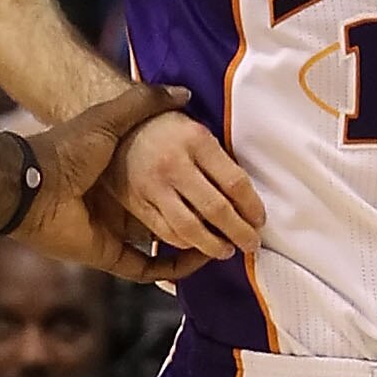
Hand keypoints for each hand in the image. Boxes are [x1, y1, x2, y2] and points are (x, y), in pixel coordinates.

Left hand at [18, 87, 260, 279]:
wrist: (31, 181)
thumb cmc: (68, 147)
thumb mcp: (111, 117)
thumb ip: (146, 102)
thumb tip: (184, 93)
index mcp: (135, 177)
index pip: (185, 189)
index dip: (217, 195)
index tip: (243, 199)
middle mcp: (133, 206)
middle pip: (187, 223)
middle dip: (219, 227)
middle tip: (248, 232)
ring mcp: (124, 234)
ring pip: (175, 248)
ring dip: (205, 247)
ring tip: (232, 245)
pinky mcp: (114, 256)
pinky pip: (151, 269)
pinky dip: (176, 268)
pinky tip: (200, 258)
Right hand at [103, 105, 265, 263]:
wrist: (117, 125)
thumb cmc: (164, 126)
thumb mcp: (196, 129)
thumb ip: (218, 160)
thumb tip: (245, 201)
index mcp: (196, 140)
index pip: (235, 183)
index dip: (252, 207)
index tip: (259, 220)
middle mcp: (174, 164)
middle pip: (216, 210)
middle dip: (240, 233)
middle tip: (251, 244)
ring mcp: (153, 186)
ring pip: (190, 228)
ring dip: (213, 246)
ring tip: (226, 251)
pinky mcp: (136, 202)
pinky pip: (165, 232)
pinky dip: (185, 243)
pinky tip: (197, 244)